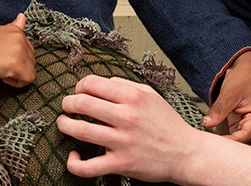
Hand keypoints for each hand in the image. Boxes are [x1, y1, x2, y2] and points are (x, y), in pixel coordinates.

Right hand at [0, 13, 35, 86]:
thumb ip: (11, 28)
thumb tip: (22, 17)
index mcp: (16, 30)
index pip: (28, 49)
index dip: (16, 58)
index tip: (1, 58)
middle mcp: (21, 38)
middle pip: (31, 61)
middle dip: (19, 67)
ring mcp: (20, 51)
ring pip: (31, 71)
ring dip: (18, 75)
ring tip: (0, 71)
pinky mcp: (16, 65)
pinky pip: (28, 80)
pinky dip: (17, 83)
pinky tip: (3, 77)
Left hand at [57, 75, 203, 183]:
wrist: (186, 153)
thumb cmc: (167, 124)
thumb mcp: (151, 96)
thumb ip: (125, 86)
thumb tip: (101, 83)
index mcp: (133, 97)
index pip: (92, 83)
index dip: (79, 86)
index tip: (78, 92)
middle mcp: (127, 117)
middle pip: (82, 103)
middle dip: (67, 103)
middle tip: (66, 107)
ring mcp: (123, 141)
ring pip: (80, 130)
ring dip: (65, 125)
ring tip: (64, 124)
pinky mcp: (121, 164)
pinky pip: (88, 167)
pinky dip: (74, 162)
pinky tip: (73, 155)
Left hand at [203, 50, 250, 142]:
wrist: (249, 66)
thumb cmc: (244, 76)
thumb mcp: (229, 93)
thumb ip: (218, 110)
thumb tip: (206, 124)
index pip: (243, 138)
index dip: (227, 142)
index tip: (210, 143)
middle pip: (244, 144)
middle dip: (227, 146)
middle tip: (208, 145)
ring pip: (241, 142)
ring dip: (228, 143)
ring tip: (211, 142)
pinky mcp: (246, 123)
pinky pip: (238, 136)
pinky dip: (228, 138)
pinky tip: (216, 138)